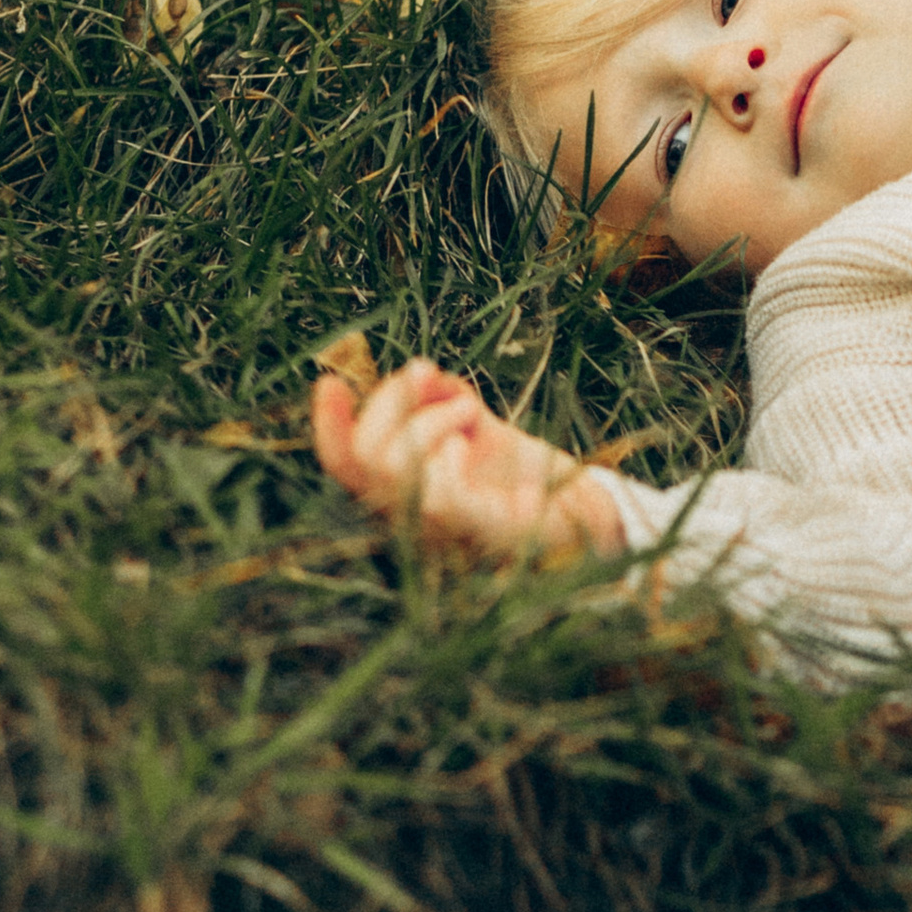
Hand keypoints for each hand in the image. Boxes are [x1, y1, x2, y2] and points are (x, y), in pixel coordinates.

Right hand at [309, 356, 626, 564]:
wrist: (584, 513)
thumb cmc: (528, 474)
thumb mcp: (480, 429)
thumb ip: (444, 404)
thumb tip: (424, 377)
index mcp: (405, 493)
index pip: (343, 464)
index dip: (327, 424)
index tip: (331, 379)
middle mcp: (415, 520)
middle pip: (365, 453)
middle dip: (394, 399)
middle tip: (435, 377)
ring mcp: (446, 534)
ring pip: (393, 465)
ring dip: (430, 419)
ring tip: (473, 410)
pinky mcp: (485, 534)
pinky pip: (441, 496)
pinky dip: (449, 452)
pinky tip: (473, 441)